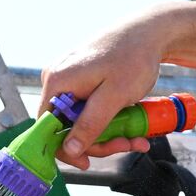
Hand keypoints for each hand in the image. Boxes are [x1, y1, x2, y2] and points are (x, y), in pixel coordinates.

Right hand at [39, 8, 178, 169]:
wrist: (149, 32)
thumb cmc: (133, 58)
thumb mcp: (113, 97)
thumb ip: (90, 125)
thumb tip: (68, 150)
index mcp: (57, 82)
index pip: (45, 128)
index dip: (65, 149)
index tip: (87, 162)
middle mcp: (57, 80)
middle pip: (66, 127)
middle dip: (98, 142)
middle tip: (127, 144)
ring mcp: (68, 80)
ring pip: (80, 121)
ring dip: (108, 134)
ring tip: (135, 136)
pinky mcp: (80, 81)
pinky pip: (88, 109)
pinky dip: (108, 120)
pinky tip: (129, 123)